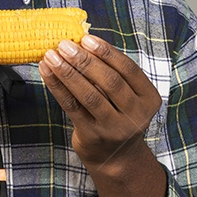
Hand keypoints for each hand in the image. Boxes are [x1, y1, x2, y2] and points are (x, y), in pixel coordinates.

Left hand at [39, 34, 160, 172]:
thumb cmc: (118, 115)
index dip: (107, 52)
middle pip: (109, 81)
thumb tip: (82, 42)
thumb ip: (112, 72)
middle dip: (84, 60)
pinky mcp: (92, 135)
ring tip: (51, 56)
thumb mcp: (126, 96)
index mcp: (149, 98)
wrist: (116, 158)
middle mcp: (136, 115)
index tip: (86, 38)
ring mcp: (114, 128)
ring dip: (67, 72)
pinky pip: (72, 106)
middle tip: (64, 45)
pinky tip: (47, 72)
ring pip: (89, 94)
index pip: (129, 69)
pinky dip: (57, 86)